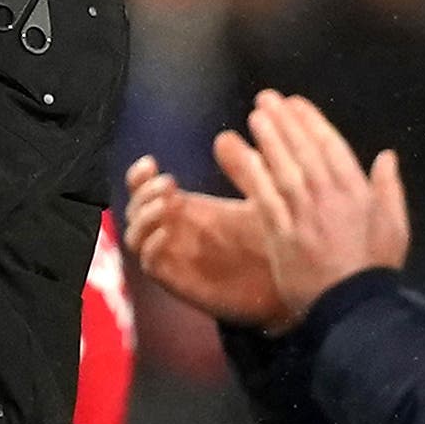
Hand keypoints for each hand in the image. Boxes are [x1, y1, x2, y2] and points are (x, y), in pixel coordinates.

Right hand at [123, 155, 292, 327]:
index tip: (151, 162)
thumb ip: (245, 171)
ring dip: (143, 216)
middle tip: (169, 185)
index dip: (139, 176)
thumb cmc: (275, 241)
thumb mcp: (262, 197)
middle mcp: (175, 231)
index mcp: (188, 209)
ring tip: (168, 204)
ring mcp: (175, 256)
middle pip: (134, 209)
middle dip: (142, 192)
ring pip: (134, 236)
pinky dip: (150, 247)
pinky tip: (166, 235)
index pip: (146, 189)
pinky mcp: (178, 281)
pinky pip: (150, 264)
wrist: (289, 286)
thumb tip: (226, 137)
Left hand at [216, 91, 408, 320]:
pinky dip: (255, 174)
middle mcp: (329, 198)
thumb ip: (389, 188)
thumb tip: (387, 156)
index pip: (332, 146)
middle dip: (285, 121)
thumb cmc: (375, 270)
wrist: (353, 309)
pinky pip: (266, 197)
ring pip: (283, 168)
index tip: (297, 104)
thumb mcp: (395, 227)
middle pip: (303, 150)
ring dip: (268, 139)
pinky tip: (244, 155)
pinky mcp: (281, 235)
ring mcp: (304, 215)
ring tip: (255, 116)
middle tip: (267, 99)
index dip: (312, 122)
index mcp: (358, 193)